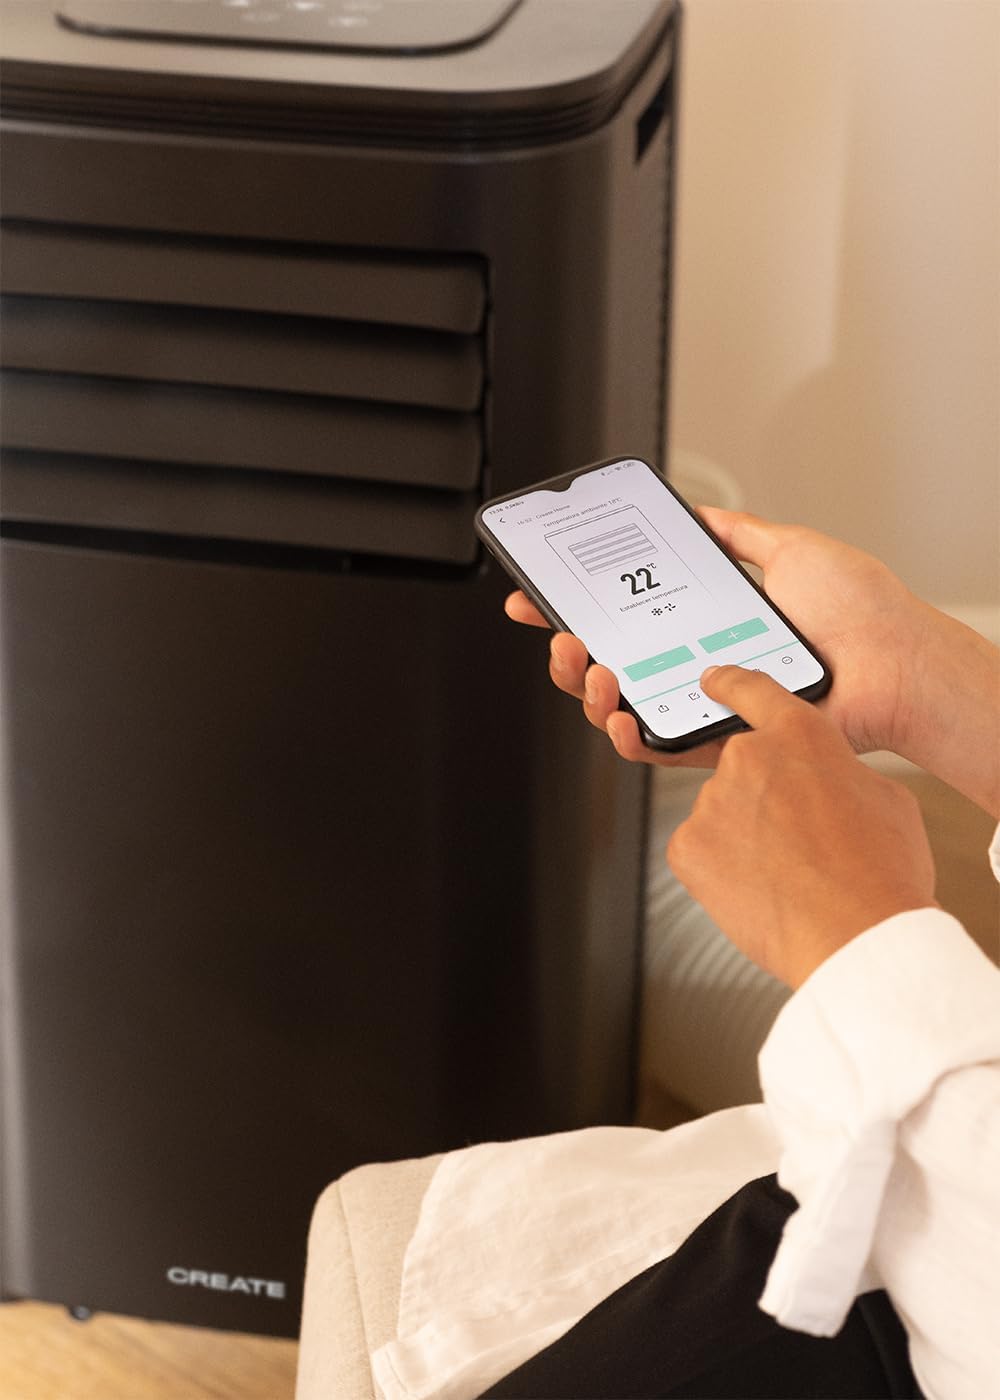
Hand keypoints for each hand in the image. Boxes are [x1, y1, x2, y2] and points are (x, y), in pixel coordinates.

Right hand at [506, 508, 921, 770]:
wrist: (896, 661)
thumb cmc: (859, 611)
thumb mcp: (789, 549)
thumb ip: (736, 533)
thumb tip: (696, 511)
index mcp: (704, 622)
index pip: (624, 616)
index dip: (573, 607)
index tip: (534, 594)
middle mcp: (698, 665)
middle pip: (608, 668)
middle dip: (565, 654)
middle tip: (560, 634)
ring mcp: (706, 706)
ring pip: (621, 710)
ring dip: (587, 690)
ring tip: (589, 667)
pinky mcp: (723, 742)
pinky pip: (661, 748)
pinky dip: (628, 736)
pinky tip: (617, 714)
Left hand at [666, 665, 936, 987]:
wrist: (857, 936)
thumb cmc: (881, 873)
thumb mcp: (884, 798)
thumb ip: (840, 773)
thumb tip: (824, 782)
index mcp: (800, 734)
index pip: (752, 691)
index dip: (730, 685)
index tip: (712, 682)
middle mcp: (747, 757)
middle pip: (742, 771)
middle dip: (762, 800)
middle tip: (799, 841)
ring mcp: (711, 802)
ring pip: (721, 815)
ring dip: (744, 838)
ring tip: (789, 875)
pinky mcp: (686, 848)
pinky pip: (699, 851)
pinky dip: (720, 870)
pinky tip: (759, 890)